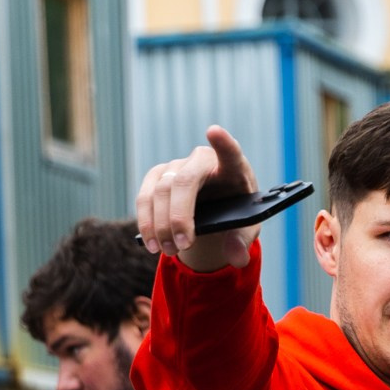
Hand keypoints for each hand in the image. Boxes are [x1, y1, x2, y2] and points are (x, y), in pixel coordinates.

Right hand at [134, 124, 259, 272]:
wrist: (215, 210)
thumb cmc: (234, 213)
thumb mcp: (245, 229)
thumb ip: (242, 241)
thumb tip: (237, 257)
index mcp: (233, 168)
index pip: (230, 152)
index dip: (223, 142)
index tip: (214, 131)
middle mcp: (202, 160)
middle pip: (185, 181)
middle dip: (179, 216)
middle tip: (182, 246)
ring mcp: (177, 166)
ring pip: (161, 190)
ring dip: (161, 225)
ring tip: (168, 251)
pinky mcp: (158, 176)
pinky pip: (145, 197)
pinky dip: (146, 222)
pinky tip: (152, 243)